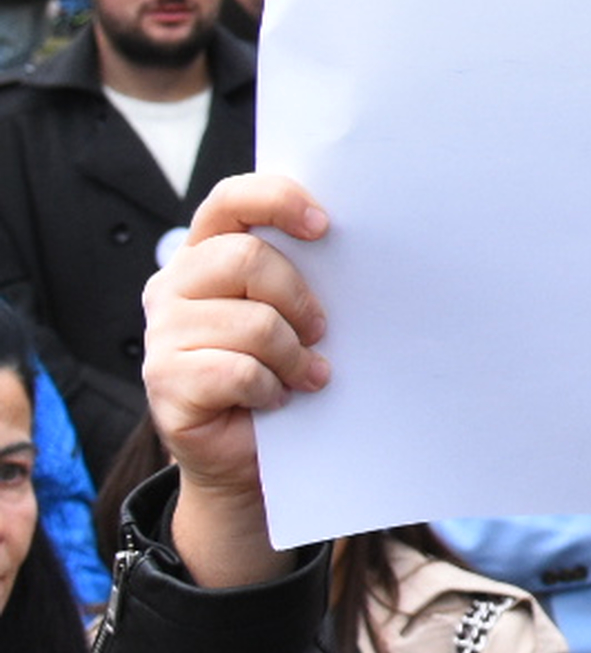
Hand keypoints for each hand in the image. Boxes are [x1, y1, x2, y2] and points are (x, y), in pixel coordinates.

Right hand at [141, 171, 330, 587]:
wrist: (251, 453)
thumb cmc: (282, 368)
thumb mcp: (295, 312)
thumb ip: (304, 272)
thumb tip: (366, 244)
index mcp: (206, 253)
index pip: (230, 200)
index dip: (276, 200)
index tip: (324, 225)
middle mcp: (173, 285)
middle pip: (245, 259)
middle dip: (298, 297)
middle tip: (321, 330)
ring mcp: (161, 333)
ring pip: (251, 323)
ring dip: (293, 355)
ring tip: (305, 375)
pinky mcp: (163, 380)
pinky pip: (237, 371)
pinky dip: (271, 389)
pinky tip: (275, 400)